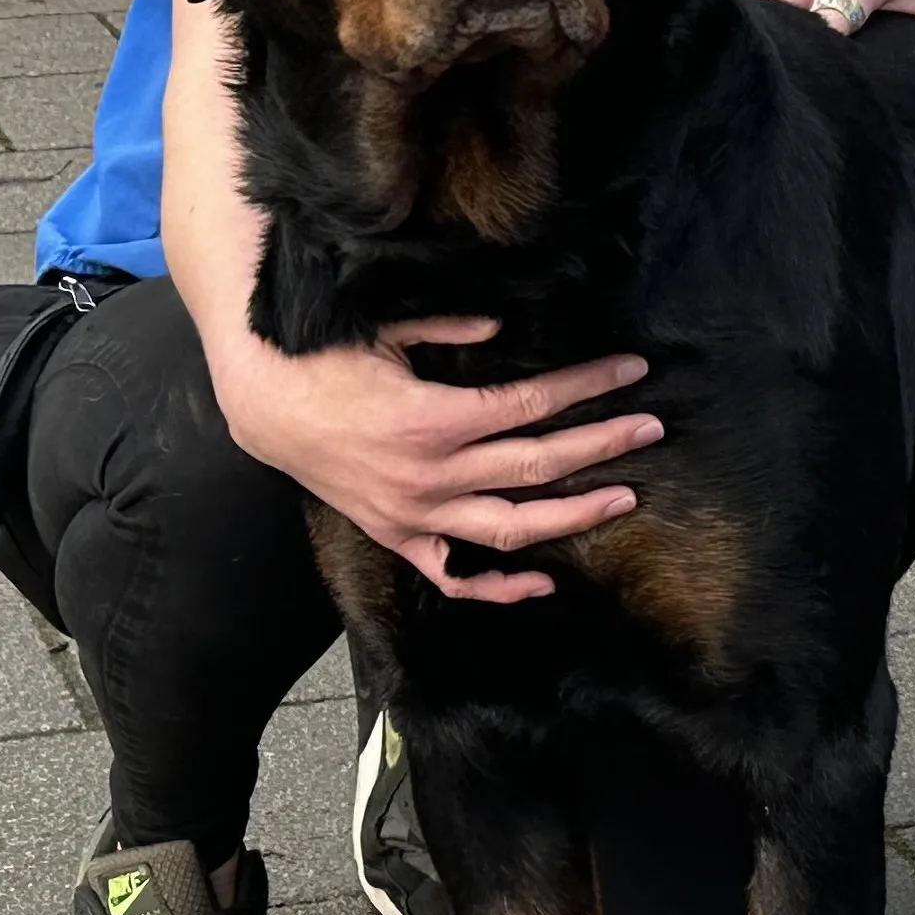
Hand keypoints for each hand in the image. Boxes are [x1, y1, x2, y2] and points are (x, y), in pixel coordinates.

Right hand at [204, 316, 661, 603]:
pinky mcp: (397, 534)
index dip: (586, 386)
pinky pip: (453, 574)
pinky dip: (498, 586)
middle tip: (652, 426)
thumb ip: (448, 330)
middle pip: (537, 465)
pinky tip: (543, 583)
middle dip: (601, 444)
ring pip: (510, 528)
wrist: (263, 406)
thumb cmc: (325, 360)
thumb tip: (504, 329)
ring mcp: (415, 515)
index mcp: (433, 421)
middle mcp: (431, 477)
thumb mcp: (386, 329)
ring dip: (573, 515)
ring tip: (624, 496)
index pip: (531, 407)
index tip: (630, 370)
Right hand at [740, 0, 914, 92]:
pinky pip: (732, 16)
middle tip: (796, 111)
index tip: (828, 89)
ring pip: (745, 21)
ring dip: (756, 57)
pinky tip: (750, 74)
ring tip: (768, 101)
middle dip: (780, 62)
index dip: (822, 49)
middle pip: (773, 21)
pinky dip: (738, 42)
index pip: (827, 13)